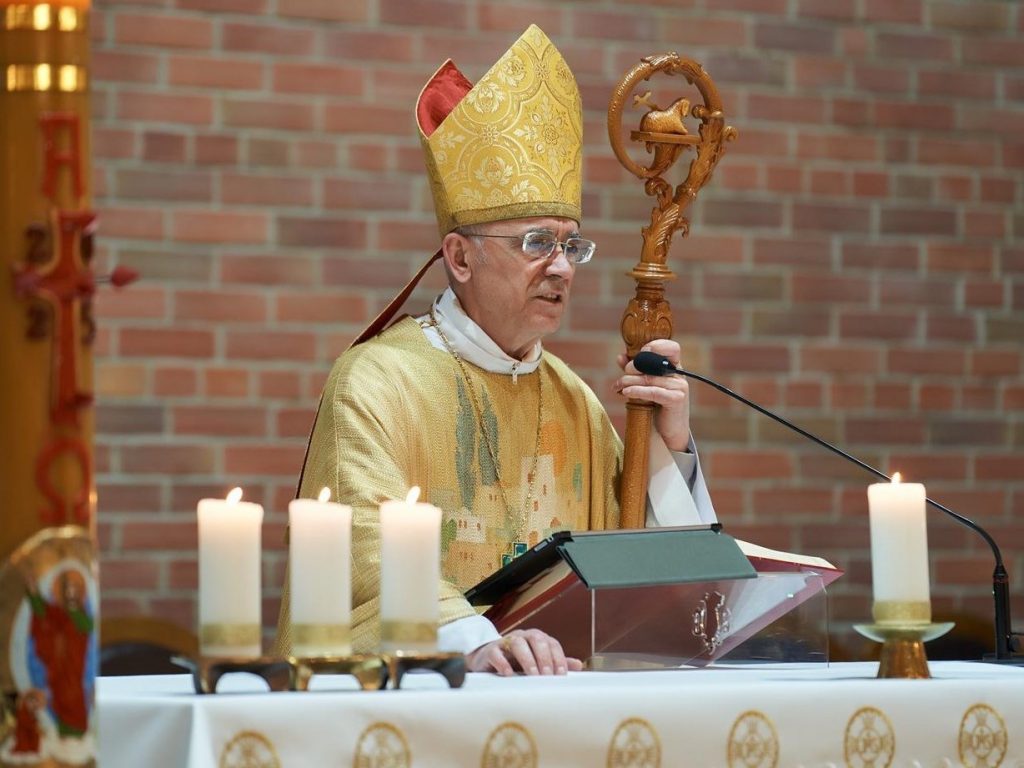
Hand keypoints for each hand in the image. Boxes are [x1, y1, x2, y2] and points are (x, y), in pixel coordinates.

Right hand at [465, 628, 583, 675]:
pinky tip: (509, 674)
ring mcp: (506, 642)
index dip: (558, 658)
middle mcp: (523, 636)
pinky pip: (497, 653)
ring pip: (518, 643)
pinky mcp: (491, 651)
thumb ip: (556, 662)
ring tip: (532, 675)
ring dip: (527, 659)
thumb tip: (579, 665)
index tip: (561, 675)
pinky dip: (503, 663)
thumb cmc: (516, 661)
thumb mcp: (537, 662)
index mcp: (536, 638)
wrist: (487, 660)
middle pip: (536, 639)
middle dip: (544, 658)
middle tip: (547, 676)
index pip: (551, 643)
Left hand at [615, 338, 690, 451]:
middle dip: (632, 367)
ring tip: (617, 387)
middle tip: (621, 377)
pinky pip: (652, 391)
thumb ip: (635, 371)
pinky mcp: (676, 400)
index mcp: (674, 366)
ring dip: (628, 382)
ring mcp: (679, 387)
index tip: (640, 352)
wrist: (667, 433)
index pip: (672, 347)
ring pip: (648, 378)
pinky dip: (636, 391)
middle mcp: (679, 374)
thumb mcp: (645, 385)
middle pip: (652, 363)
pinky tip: (625, 393)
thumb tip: (620, 356)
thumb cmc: (656, 407)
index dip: (656, 346)